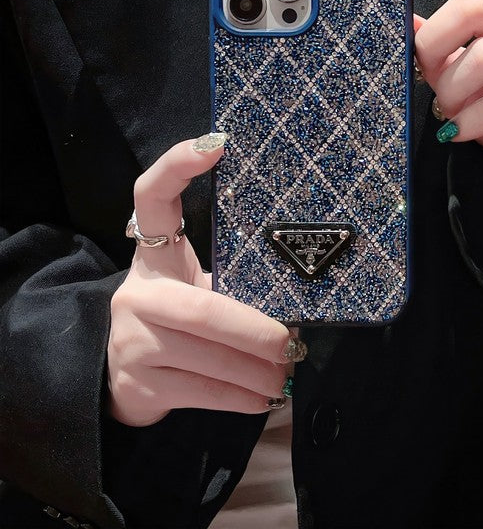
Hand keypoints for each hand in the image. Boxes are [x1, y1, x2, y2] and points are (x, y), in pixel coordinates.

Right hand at [107, 135, 303, 426]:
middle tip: (294, 344)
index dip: (177, 166)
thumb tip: (306, 283)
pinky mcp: (136, 383)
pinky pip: (201, 392)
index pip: (151, 197)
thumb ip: (233, 279)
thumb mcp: (196, 287)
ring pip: (206, 357)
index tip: (217, 144)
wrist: (119, 376)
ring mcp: (130, 341)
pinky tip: (263, 396)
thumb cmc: (178, 319)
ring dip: (257, 370)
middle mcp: (135, 293)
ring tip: (287, 371)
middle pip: (202, 310)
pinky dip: (240, 397)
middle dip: (256, 331)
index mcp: (153, 255)